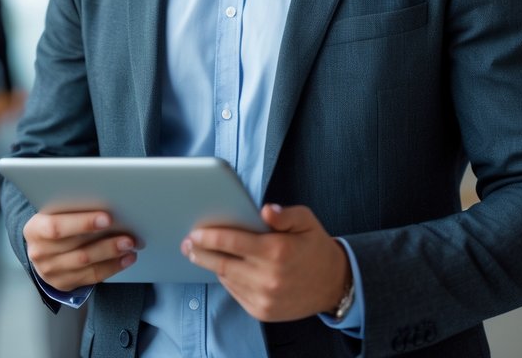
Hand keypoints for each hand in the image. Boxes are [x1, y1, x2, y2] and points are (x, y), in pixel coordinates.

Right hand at [23, 210, 137, 292]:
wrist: (42, 248)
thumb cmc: (54, 223)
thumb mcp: (55, 212)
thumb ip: (73, 209)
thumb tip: (108, 202)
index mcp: (35, 229)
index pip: (57, 227)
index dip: (83, 223)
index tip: (107, 218)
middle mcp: (40, 252)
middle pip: (77, 248)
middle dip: (106, 242)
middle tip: (128, 236)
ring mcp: (50, 271)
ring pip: (86, 264)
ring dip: (112, 254)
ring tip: (130, 245)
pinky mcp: (63, 283)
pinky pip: (91, 276)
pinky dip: (112, 267)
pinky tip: (125, 258)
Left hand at [183, 204, 350, 321]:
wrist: (333, 284)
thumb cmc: (315, 247)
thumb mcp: (306, 220)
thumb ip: (283, 214)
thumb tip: (264, 210)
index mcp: (277, 251)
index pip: (233, 241)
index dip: (210, 236)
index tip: (195, 232)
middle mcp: (269, 277)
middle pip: (222, 263)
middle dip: (200, 252)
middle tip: (187, 244)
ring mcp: (264, 297)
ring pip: (227, 278)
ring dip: (212, 265)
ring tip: (200, 253)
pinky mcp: (262, 311)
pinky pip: (235, 292)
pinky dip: (227, 279)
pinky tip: (224, 268)